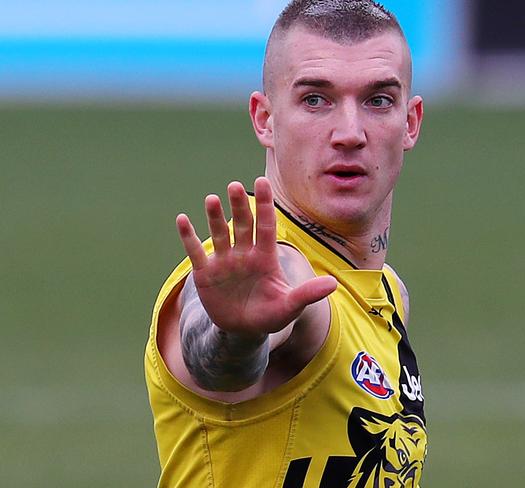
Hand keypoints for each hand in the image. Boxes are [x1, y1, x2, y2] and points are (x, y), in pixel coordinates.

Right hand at [176, 177, 336, 336]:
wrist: (244, 331)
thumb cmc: (270, 316)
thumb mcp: (290, 306)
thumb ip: (308, 293)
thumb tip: (333, 284)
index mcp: (265, 257)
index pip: (266, 226)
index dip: (265, 205)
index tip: (262, 181)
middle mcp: (244, 254)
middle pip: (242, 224)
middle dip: (239, 206)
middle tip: (235, 186)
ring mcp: (224, 262)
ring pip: (219, 233)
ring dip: (214, 217)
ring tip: (211, 199)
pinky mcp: (205, 273)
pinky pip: (195, 251)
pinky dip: (188, 237)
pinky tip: (182, 219)